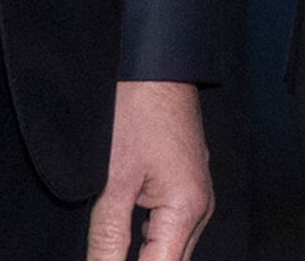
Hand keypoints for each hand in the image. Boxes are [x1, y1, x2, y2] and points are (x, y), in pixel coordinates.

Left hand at [89, 81, 212, 260]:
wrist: (156, 63)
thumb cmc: (138, 109)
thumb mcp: (112, 181)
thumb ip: (108, 238)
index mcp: (187, 209)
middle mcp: (200, 206)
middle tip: (104, 254)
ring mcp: (196, 194)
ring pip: (169, 248)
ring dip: (142, 256)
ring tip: (110, 252)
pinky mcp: (185, 183)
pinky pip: (169, 227)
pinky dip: (147, 242)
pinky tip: (123, 242)